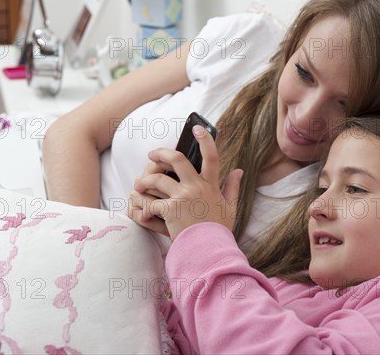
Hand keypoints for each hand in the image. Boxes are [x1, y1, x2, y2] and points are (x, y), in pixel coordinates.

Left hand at [131, 125, 242, 240]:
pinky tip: (144, 212)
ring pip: (157, 179)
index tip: (197, 129)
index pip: (211, 156)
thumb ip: (232, 187)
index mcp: (211, 185)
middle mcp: (196, 187)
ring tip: (140, 184)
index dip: (205, 140)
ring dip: (145, 181)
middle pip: (176, 159)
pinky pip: (152, 202)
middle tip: (152, 155)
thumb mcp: (230, 208)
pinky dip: (145, 207)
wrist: (209, 251)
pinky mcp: (170, 210)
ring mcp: (182, 197)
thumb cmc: (218, 231)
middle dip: (161, 153)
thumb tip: (239, 170)